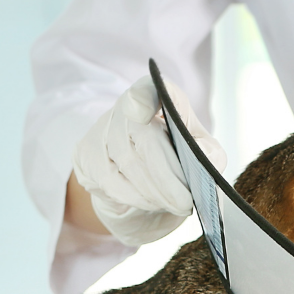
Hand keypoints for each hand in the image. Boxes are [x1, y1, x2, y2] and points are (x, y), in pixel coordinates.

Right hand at [70, 76, 224, 244]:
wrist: (145, 183)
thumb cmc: (179, 159)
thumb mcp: (203, 152)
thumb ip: (209, 152)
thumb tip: (203, 155)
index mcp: (157, 94)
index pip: (148, 89)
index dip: (145, 97)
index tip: (144, 110)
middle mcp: (126, 105)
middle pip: (144, 137)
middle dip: (167, 177)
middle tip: (185, 202)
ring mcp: (102, 128)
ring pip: (126, 164)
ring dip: (153, 192)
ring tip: (173, 205)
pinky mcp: (85, 153)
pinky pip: (109, 181)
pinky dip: (133, 198)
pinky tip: (149, 203)